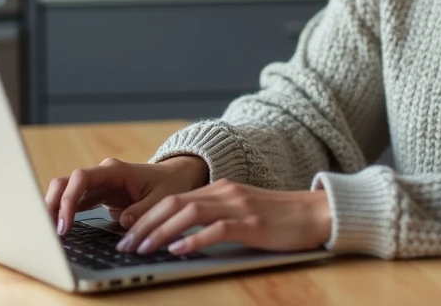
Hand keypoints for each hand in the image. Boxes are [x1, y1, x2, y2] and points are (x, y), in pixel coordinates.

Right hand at [45, 155, 208, 234]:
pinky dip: (64, 214)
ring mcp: (97, 184)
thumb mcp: (162, 198)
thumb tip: (123, 221)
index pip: (82, 178)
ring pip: (66, 191)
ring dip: (55, 209)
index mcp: (116, 170)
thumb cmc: (168, 184)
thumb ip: (143, 209)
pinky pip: (74, 202)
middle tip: (49, 231)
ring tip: (48, 233)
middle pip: (66, 182)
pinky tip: (59, 230)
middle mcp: (102, 174)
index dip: (69, 199)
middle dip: (53, 203)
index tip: (65, 223)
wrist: (173, 177)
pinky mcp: (97, 195)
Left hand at [115, 179, 331, 256]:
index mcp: (219, 189)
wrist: (316, 213)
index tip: (126, 234)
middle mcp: (224, 192)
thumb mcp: (241, 212)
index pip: (172, 199)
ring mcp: (238, 205)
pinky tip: (177, 251)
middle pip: (173, 203)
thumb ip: (214, 218)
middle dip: (144, 225)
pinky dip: (192, 240)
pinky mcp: (251, 222)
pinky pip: (216, 229)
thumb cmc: (279, 219)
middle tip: (124, 245)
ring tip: (141, 249)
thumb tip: (179, 238)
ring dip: (160, 232)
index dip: (145, 216)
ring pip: (188, 214)